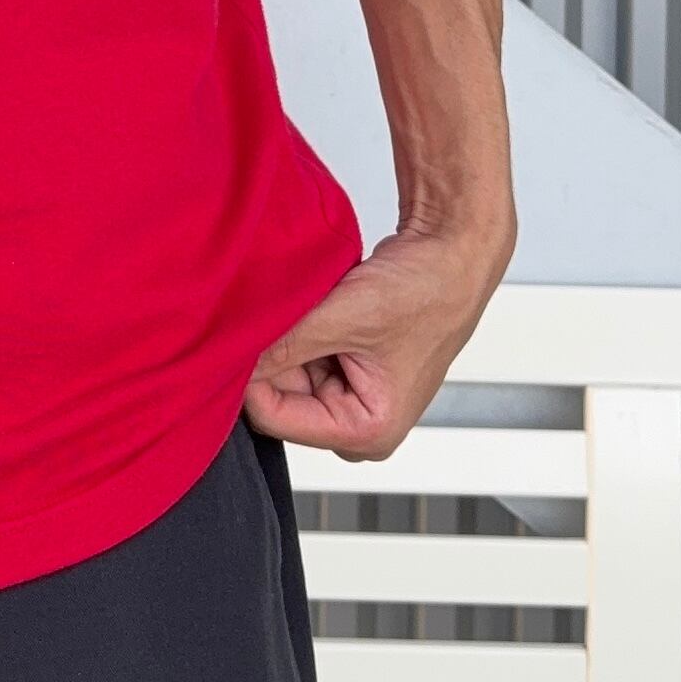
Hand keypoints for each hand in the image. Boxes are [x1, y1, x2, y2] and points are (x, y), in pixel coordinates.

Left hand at [242, 218, 511, 459]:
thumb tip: (226, 361)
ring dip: (288, 340)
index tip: (242, 337)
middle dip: (273, 357)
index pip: (273, 417)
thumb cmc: (427, 289)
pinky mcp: (348, 371)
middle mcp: (361, 424)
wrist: (454, 249)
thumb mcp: (342, 319)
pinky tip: (318, 308)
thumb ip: (282, 346)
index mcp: (368, 431)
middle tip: (285, 315)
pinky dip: (301, 332)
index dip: (251, 376)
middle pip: (279, 399)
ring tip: (314, 307)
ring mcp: (354, 398)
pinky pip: (302, 357)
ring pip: (287, 374)